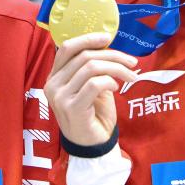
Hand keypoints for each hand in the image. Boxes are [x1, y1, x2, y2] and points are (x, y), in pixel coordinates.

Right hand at [44, 33, 138, 147]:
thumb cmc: (93, 114)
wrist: (92, 146)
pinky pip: (95, 84)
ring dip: (117, 68)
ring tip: (130, 76)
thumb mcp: (91, 86)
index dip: (88, 39)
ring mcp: (60, 97)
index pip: (66, 48)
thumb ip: (92, 67)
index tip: (108, 37)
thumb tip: (107, 44)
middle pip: (84, 56)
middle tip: (131, 62)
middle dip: (113, 55)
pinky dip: (110, 81)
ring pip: (91, 68)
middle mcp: (52, 85)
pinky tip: (116, 88)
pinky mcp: (72, 108)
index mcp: (54, 76)